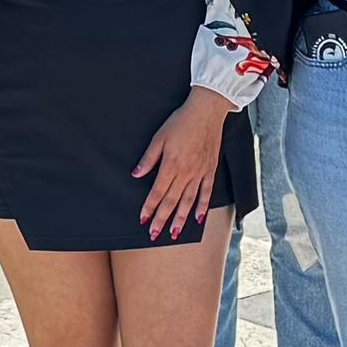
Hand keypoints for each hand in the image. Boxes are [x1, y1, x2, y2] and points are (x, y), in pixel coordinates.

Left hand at [131, 88, 232, 236]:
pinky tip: (198, 219)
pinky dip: (202, 207)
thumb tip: (136, 174)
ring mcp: (200, 173)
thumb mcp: (159, 138)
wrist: (206, 112)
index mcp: (171, 165)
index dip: (149, 208)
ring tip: (174, 233)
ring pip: (189, 201)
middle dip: (162, 219)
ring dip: (180, 219)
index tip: (143, 220)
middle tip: (154, 234)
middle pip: (171, 201)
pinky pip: (207, 193)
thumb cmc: (181, 122)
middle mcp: (186, 173)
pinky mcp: (210, 170)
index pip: (157, 193)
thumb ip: (148, 159)